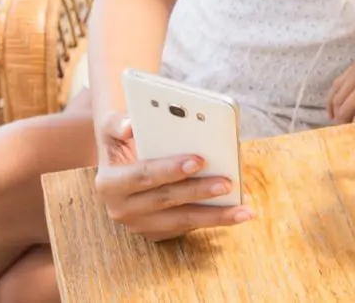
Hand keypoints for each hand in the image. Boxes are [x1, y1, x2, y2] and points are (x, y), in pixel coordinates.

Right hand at [93, 111, 253, 240]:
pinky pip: (188, 228)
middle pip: (167, 200)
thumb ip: (117, 122)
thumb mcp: (112, 126)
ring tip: (244, 210)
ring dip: (215, 216)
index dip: (171, 169)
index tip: (199, 160)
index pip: (143, 176)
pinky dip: (213, 220)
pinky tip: (237, 213)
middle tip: (228, 182)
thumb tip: (129, 126)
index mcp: (110, 183)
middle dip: (199, 191)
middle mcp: (121, 209)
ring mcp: (139, 225)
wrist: (120, 164)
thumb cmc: (123, 140)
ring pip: (182, 221)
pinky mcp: (157, 232)